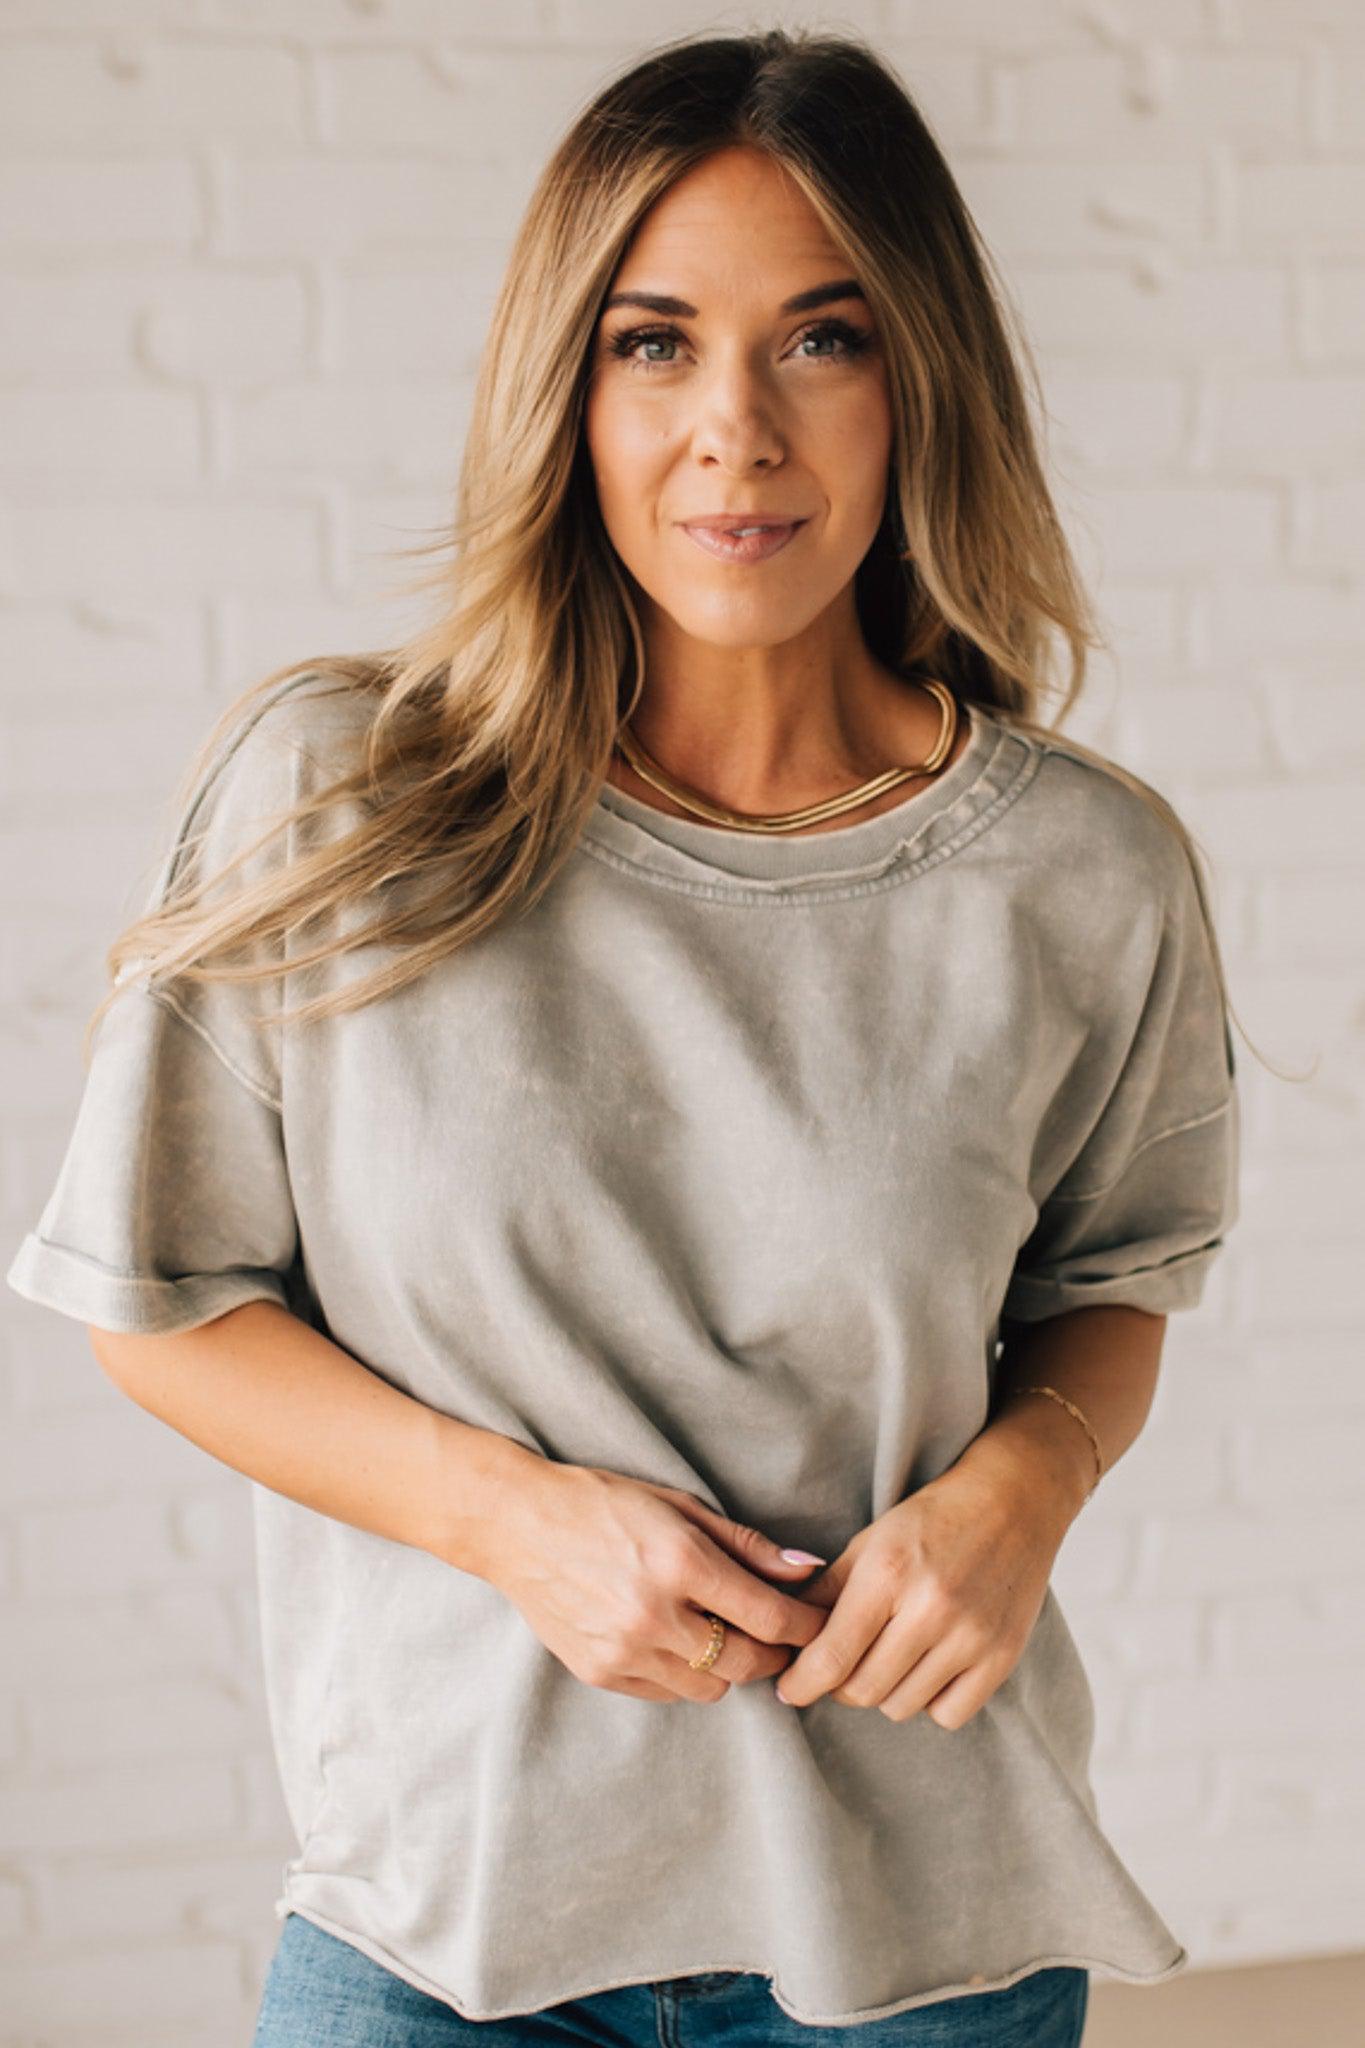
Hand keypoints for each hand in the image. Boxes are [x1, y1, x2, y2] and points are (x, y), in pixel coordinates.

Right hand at [482, 1459, 829, 1703]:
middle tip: (777, 1636)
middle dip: (774, 1653)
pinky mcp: (599, 1672)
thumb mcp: (679, 1506)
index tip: (819, 1623)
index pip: (769, 1617)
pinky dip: (682, 1674)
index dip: (805, 1626)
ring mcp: (623, 1650)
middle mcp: (654, 1614)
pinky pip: (666, 1693)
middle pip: (747, 1664)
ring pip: (710, 1688)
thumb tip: (807, 1569)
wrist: (516, 1525)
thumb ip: (746, 1544)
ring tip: (716, 1631)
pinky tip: (672, 1639)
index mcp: (680, 1563)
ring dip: (726, 1666)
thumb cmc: (603, 1503)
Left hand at [772, 1462, 1066, 1727]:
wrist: (1013, 1501)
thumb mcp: (870, 1541)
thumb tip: (790, 1640)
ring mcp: (971, 1637)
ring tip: (891, 1654)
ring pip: (901, 1707)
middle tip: (842, 1663)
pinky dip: (930, 1700)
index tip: (790, 1688)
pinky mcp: (1003, 1658)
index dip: (801, 1684)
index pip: (831, 1657)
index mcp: (888, 1574)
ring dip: (885, 1690)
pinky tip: (929, 1666)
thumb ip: (827, 1592)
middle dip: (840, 1684)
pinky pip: (948, 1714)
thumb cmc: (933, 1519)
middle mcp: (931, 1609)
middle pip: (863, 1689)